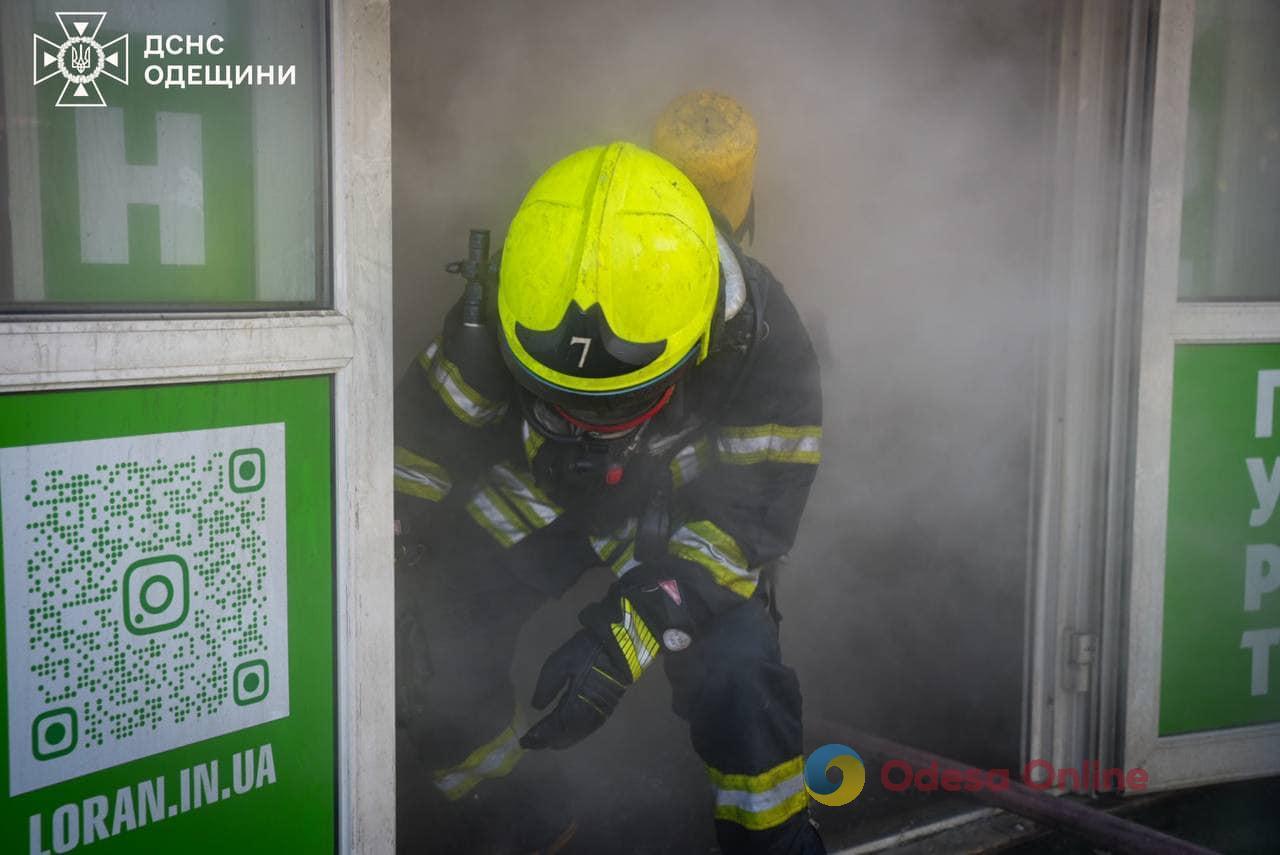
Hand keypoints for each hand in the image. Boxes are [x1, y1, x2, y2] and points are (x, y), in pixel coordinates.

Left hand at [520, 630, 627, 749]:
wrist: (619, 647)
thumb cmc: (587, 652)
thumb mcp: (560, 663)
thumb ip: (547, 687)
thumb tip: (536, 707)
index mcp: (576, 705)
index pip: (554, 727)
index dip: (539, 735)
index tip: (524, 741)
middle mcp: (588, 715)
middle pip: (566, 735)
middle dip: (548, 740)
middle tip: (532, 743)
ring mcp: (599, 713)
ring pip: (578, 734)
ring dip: (561, 739)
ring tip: (547, 742)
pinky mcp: (606, 709)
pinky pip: (587, 729)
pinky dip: (574, 734)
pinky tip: (568, 731)